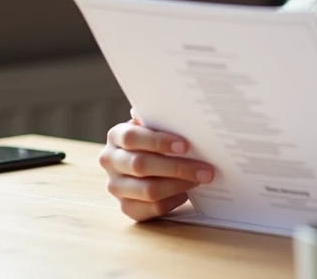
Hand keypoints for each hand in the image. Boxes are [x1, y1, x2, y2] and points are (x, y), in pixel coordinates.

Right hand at [98, 110, 215, 221]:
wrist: (147, 164)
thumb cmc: (156, 140)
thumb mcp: (156, 126)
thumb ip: (160, 119)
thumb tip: (174, 108)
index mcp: (116, 136)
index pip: (132, 137)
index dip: (158, 141)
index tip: (185, 146)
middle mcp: (110, 161)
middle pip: (141, 165)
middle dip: (178, 168)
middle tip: (206, 170)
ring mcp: (115, 186)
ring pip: (148, 190)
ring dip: (178, 185)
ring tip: (199, 180)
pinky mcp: (125, 207)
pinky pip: (150, 209)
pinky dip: (171, 201)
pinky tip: (184, 194)